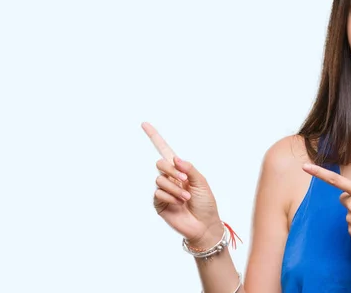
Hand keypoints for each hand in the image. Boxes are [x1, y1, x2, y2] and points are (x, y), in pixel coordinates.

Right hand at [142, 122, 222, 246]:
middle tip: (184, 180)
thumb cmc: (206, 203)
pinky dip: (170, 197)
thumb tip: (175, 158)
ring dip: (174, 188)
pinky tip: (179, 204)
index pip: (165, 150)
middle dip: (171, 170)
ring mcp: (163, 190)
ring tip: (186, 197)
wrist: (204, 225)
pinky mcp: (159, 203)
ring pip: (159, 179)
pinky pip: (158, 193)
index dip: (155, 137)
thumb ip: (189, 169)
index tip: (144, 124)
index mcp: (180, 170)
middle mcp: (170, 178)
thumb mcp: (201, 182)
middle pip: (160, 163)